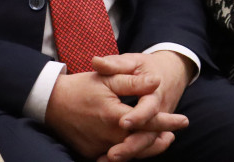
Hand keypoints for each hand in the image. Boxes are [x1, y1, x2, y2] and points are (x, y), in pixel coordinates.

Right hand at [45, 53, 189, 161]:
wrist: (50, 102)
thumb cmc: (80, 87)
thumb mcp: (107, 79)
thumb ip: (132, 81)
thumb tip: (155, 81)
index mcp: (115, 116)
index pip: (148, 121)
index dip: (168, 121)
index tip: (184, 120)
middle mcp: (109, 136)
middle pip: (142, 143)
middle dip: (160, 140)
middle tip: (173, 134)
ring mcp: (99, 147)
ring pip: (130, 153)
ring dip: (147, 147)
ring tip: (160, 140)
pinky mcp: (91, 153)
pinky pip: (114, 156)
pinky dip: (127, 152)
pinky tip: (134, 145)